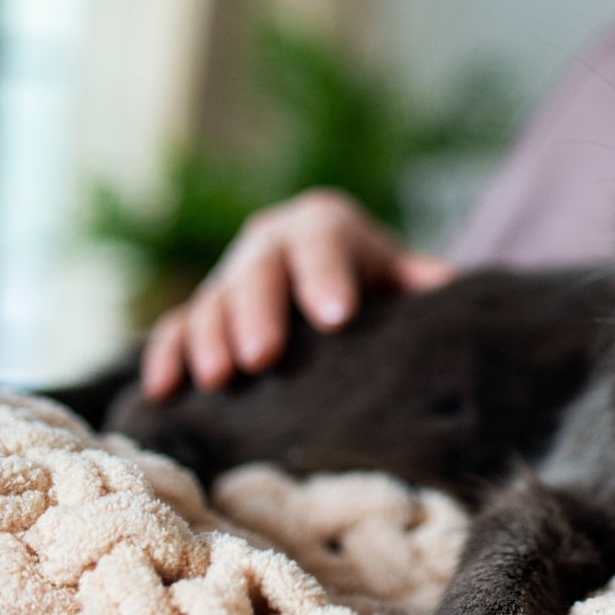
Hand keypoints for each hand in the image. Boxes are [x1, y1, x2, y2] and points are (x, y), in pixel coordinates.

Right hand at [140, 188, 455, 399]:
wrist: (331, 282)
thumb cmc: (374, 283)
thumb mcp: (399, 274)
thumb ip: (419, 280)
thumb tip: (449, 286)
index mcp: (323, 224)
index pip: (323, 241)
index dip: (327, 275)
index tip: (337, 316)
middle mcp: (270, 242)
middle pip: (259, 271)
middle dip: (259, 313)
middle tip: (264, 356)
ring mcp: (230, 275)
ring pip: (214, 300)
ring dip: (211, 339)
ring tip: (220, 378)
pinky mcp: (199, 311)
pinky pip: (176, 328)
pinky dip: (168, 356)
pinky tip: (165, 390)